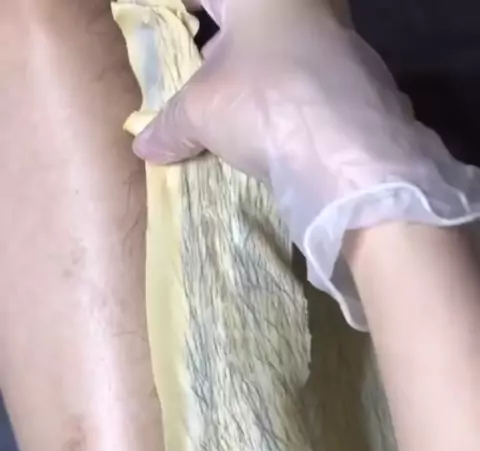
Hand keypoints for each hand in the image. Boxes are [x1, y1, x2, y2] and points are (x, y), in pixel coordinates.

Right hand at [134, 0, 479, 330]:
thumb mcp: (202, 112)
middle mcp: (306, 6)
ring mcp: (341, 43)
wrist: (351, 153)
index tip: (177, 21)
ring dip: (260, 77)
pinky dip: (291, 104)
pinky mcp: (364, 85)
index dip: (188, 10)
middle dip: (227, 44)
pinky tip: (277, 135)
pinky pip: (314, 86)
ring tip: (236, 113)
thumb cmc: (265, 102)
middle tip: (204, 72)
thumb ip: (171, 124)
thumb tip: (144, 145)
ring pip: (288, 50)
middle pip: (256, 18)